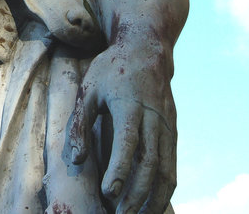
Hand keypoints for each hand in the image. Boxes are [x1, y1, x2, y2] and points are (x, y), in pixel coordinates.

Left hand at [68, 45, 176, 213]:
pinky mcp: (173, 130)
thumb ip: (80, 124)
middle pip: (150, 162)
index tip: (108, 194)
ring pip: (166, 168)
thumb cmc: (110, 70)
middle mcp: (153, 117)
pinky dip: (166, 188)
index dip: (119, 170)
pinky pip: (172, 165)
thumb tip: (76, 161)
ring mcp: (167, 125)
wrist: (147, 49)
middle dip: (136, 193)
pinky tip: (155, 205)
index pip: (127, 143)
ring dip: (154, 197)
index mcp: (130, 105)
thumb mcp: (88, 89)